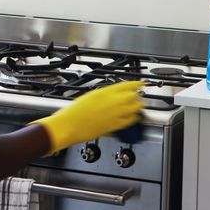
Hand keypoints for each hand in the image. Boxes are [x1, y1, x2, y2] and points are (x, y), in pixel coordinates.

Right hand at [29, 81, 144, 154]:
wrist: (69, 126)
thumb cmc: (74, 112)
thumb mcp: (90, 95)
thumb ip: (105, 94)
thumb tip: (113, 94)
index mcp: (106, 91)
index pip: (128, 85)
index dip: (137, 84)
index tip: (140, 84)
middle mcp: (113, 101)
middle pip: (134, 96)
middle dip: (137, 95)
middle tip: (137, 95)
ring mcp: (116, 114)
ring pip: (136, 107)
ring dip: (137, 106)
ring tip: (136, 106)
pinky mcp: (116, 126)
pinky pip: (131, 120)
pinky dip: (134, 117)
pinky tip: (133, 116)